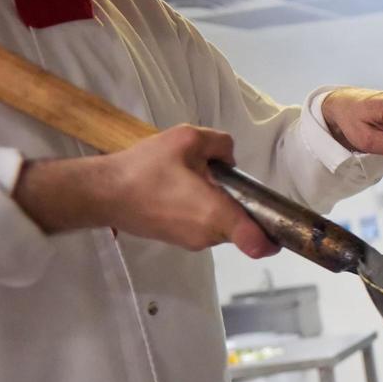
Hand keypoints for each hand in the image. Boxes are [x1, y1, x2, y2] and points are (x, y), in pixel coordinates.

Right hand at [16, 125, 278, 258]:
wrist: (101, 192)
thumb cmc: (144, 168)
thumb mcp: (186, 139)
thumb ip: (220, 143)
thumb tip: (230, 156)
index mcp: (217, 215)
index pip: (258, 242)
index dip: (275, 237)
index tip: (281, 226)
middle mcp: (209, 236)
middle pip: (243, 225)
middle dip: (241, 204)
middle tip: (220, 178)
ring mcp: (193, 242)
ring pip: (224, 225)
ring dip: (220, 206)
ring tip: (194, 180)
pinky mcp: (179, 241)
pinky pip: (205, 226)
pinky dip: (203, 211)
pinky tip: (182, 190)